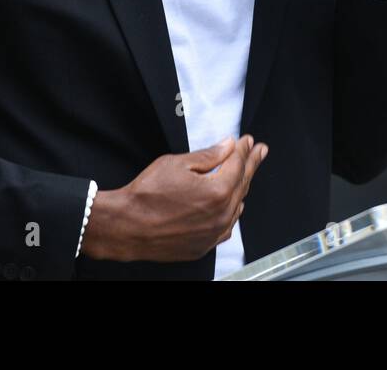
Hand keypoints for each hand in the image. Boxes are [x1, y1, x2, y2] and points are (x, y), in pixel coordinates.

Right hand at [80, 135, 267, 261]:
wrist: (127, 226)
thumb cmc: (147, 195)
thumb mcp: (177, 164)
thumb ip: (208, 155)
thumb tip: (228, 146)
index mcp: (217, 191)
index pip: (237, 164)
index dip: (244, 149)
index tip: (248, 140)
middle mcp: (221, 215)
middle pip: (243, 183)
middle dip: (251, 164)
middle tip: (259, 151)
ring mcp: (214, 233)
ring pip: (237, 206)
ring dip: (242, 187)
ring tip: (247, 172)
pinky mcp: (204, 245)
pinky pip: (226, 226)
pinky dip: (232, 211)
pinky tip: (233, 204)